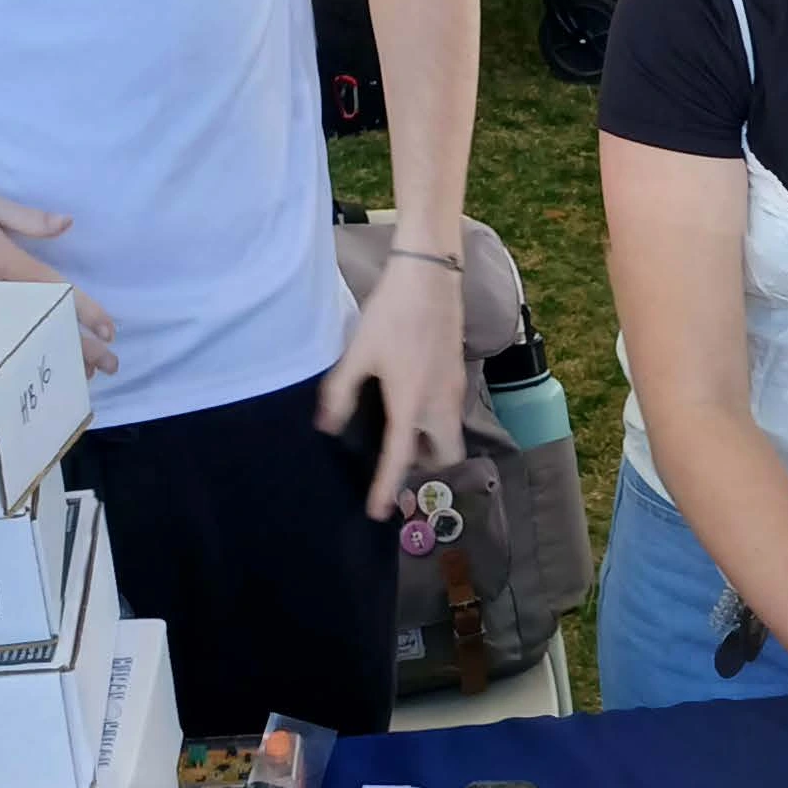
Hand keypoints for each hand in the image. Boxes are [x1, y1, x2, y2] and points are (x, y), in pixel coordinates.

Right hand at [0, 158, 116, 375]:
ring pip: (15, 343)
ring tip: (79, 374)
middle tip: (108, 365)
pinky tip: (28, 369)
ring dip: (48, 358)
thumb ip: (26, 219)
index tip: (110, 331)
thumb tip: (66, 225)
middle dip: (78, 348)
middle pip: (40, 327)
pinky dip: (10, 358)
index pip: (55, 292)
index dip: (87, 314)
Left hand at [316, 247, 465, 514]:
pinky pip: (450, 412)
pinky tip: (411, 397)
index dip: (386, 487)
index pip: (400, 458)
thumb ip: (341, 393)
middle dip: (425, 466)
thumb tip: (328, 427)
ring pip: (451, 434)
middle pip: (445, 457)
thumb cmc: (391, 314)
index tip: (377, 511)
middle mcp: (440, 404)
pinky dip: (435, 419)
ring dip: (432, 443)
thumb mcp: (358, 353)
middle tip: (397, 457)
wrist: (430, 276)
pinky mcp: (459, 374)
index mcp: (411, 404)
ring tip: (402, 427)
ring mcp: (454, 389)